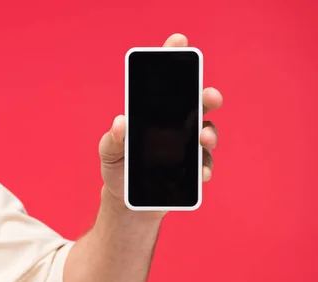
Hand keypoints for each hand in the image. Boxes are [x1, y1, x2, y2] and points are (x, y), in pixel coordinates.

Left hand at [99, 33, 222, 210]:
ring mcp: (188, 148)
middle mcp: (177, 126)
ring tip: (204, 138)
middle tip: (209, 96)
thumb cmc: (118, 170)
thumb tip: (120, 122)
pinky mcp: (193, 172)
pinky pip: (205, 166)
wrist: (127, 203)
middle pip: (197, 104)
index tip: (178, 42)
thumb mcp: (108, 153)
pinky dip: (205, 168)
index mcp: (155, 115)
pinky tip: (202, 173)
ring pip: (206, 133)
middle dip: (206, 96)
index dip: (174, 60)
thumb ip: (112, 139)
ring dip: (209, 134)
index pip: (167, 84)